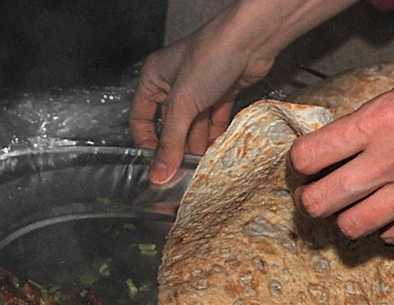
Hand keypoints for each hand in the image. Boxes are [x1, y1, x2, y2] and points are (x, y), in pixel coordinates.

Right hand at [131, 0, 359, 185]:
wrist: (252, 38)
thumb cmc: (210, 59)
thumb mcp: (183, 104)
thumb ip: (171, 142)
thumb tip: (158, 176)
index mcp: (154, 79)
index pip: (141, 118)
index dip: (147, 143)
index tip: (156, 166)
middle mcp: (174, 84)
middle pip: (170, 126)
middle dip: (177, 148)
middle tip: (182, 173)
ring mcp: (198, 89)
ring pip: (193, 125)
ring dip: (197, 145)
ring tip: (201, 168)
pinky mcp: (221, 92)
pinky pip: (213, 120)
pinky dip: (215, 135)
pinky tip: (217, 152)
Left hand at [289, 56, 393, 243]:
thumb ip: (370, 121)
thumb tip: (336, 147)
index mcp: (380, 121)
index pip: (309, 157)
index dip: (300, 166)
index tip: (307, 167)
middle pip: (319, 202)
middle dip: (311, 202)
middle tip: (319, 196)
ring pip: (351, 228)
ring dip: (348, 220)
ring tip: (358, 207)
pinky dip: (389, 228)